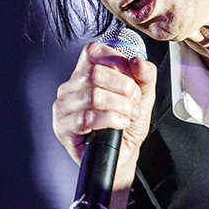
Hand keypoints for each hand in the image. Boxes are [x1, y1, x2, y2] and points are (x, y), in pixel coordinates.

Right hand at [52, 40, 156, 195]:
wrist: (122, 156)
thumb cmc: (127, 126)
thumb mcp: (142, 97)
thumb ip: (145, 76)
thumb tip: (139, 61)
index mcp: (85, 73)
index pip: (94, 52)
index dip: (117, 61)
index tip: (132, 79)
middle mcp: (70, 87)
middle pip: (96, 73)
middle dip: (124, 88)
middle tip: (133, 103)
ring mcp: (64, 106)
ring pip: (94, 95)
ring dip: (119, 106)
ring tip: (128, 116)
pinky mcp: (63, 127)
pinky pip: (87, 117)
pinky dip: (110, 120)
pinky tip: (119, 124)